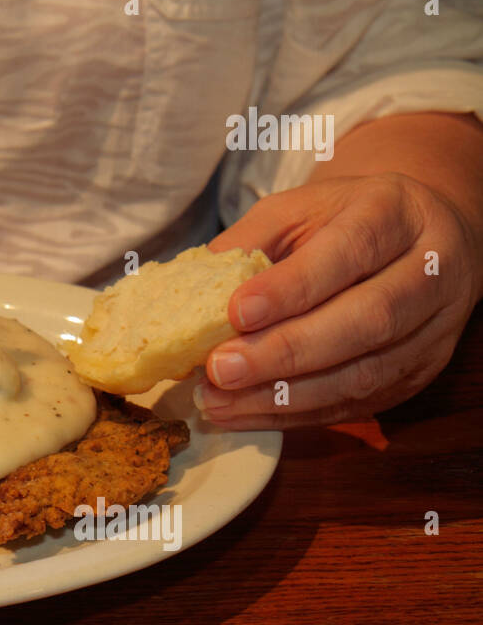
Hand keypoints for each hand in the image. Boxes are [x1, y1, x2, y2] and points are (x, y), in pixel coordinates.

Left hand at [196, 173, 480, 429]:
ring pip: (366, 374)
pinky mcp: (418, 373)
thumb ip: (250, 243)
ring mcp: (433, 329)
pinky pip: (357, 404)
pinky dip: (295, 415)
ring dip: (286, 395)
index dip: (295, 287)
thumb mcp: (295, 210)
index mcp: (396, 214)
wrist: (412, 235)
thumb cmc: (340, 220)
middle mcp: (431, 272)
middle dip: (288, 351)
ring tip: (220, 400)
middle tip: (221, 369)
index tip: (236, 312)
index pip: (351, 251)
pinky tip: (243, 413)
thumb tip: (192, 291)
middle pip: (369, 320)